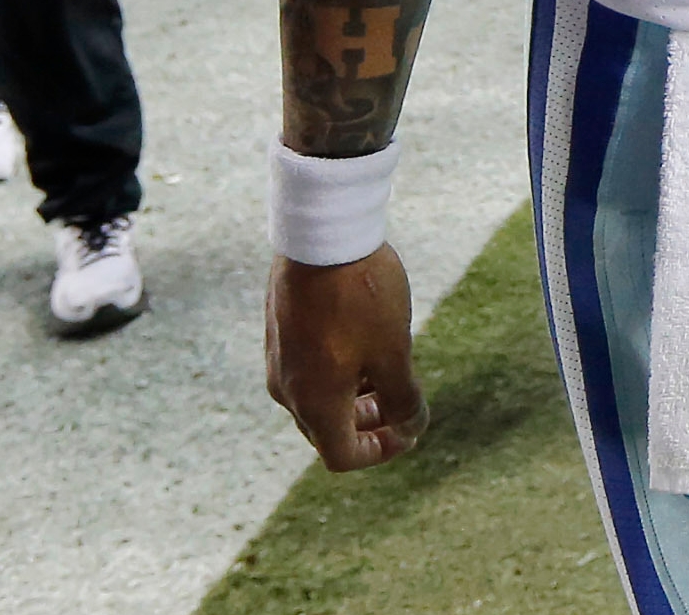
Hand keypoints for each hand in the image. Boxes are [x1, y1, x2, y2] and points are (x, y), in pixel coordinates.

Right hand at [267, 246, 427, 470]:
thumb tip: (410, 427)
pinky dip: (336, 372)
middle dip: (367, 425)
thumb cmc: (361, 296)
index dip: (381, 451)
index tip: (408, 428)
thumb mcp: (394, 352)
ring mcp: (278, 358)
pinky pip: (306, 369)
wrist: (321, 232)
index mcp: (314, 403)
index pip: (343, 456)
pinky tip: (363, 340)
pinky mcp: (278, 330)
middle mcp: (287, 389)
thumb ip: (404, 399)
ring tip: (386, 369)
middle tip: (401, 404)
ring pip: (316, 398)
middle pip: (326, 431)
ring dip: (352, 397)